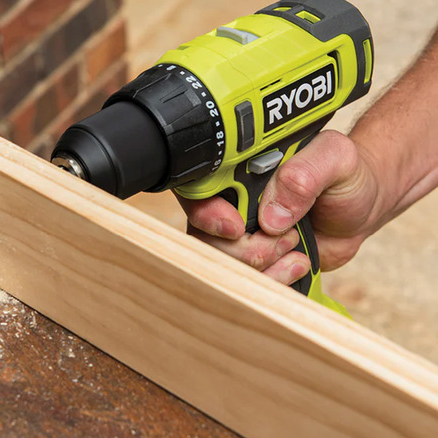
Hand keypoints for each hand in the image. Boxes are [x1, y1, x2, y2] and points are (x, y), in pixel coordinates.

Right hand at [178, 130, 380, 284]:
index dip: (207, 214)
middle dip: (244, 247)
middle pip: (205, 237)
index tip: (236, 227)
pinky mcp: (255, 261)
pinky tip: (298, 263)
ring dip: (261, 264)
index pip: (198, 192)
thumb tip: (271, 216)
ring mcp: (240, 235)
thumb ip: (305, 174)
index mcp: (239, 171)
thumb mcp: (337, 159)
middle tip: (284, 237)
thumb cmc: (348, 176)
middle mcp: (231, 203)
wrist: (363, 210)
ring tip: (296, 247)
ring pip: (222, 263)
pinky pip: (246, 281)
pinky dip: (273, 279)